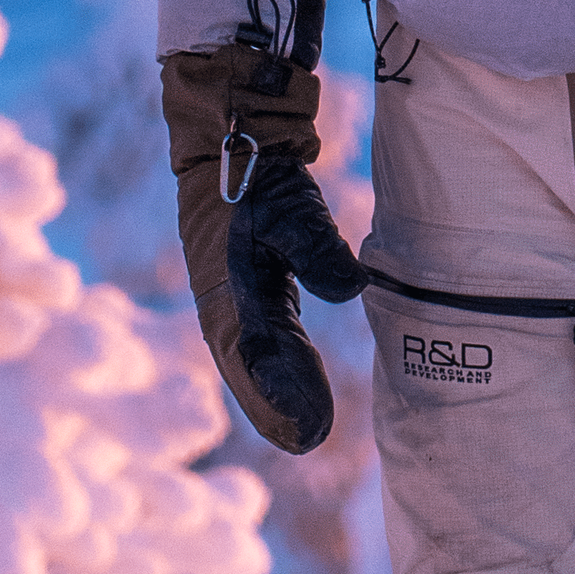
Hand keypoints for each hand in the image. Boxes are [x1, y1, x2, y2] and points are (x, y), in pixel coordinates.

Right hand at [161, 32, 364, 455]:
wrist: (227, 132)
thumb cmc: (257, 172)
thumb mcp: (290, 207)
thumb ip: (318, 249)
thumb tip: (352, 288)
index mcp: (227, 291)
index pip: (258, 358)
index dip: (282, 397)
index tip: (314, 430)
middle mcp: (222, 302)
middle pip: (249, 370)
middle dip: (275, 409)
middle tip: (310, 441)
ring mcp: (228, 294)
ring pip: (250, 359)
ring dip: (272, 396)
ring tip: (304, 432)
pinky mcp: (243, 284)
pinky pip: (256, 339)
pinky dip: (271, 368)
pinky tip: (291, 385)